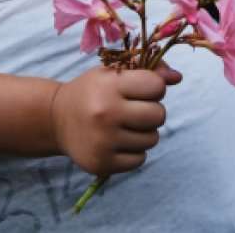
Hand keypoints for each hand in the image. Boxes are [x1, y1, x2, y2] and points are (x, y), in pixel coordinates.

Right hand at [50, 64, 180, 175]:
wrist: (57, 119)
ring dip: (144, 132)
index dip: (154, 88)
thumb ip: (147, 72)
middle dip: (152, 111)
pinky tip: (117, 141)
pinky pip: (140, 159)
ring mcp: (104, 141)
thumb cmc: (92, 91)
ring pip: (152, 139)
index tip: (141, 90)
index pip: (157, 86)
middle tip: (135, 110)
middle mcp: (106, 113)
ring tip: (124, 126)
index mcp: (109, 86)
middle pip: (158, 115)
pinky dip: (134, 151)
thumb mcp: (113, 73)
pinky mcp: (103, 163)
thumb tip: (178, 77)